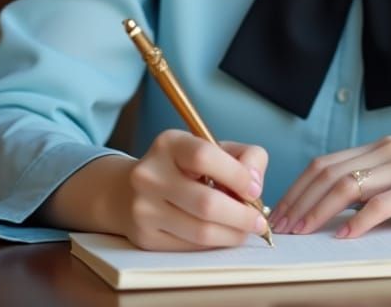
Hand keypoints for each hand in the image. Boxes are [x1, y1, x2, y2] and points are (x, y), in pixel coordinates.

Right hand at [122, 130, 269, 249]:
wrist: (131, 191)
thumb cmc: (186, 168)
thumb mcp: (214, 149)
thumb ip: (246, 156)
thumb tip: (255, 184)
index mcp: (169, 144)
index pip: (204, 156)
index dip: (236, 175)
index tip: (255, 189)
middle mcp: (150, 175)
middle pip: (206, 202)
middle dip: (242, 215)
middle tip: (259, 220)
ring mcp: (143, 209)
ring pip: (200, 231)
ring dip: (232, 234)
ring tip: (246, 230)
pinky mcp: (145, 237)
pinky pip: (190, 246)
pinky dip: (215, 243)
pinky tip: (224, 235)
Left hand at [269, 135, 390, 244]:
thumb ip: (375, 196)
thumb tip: (331, 218)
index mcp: (385, 148)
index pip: (327, 163)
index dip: (298, 188)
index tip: (280, 214)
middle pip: (329, 171)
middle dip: (298, 201)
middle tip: (280, 228)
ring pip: (347, 185)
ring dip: (317, 212)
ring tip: (301, 233)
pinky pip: (379, 204)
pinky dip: (355, 223)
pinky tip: (341, 238)